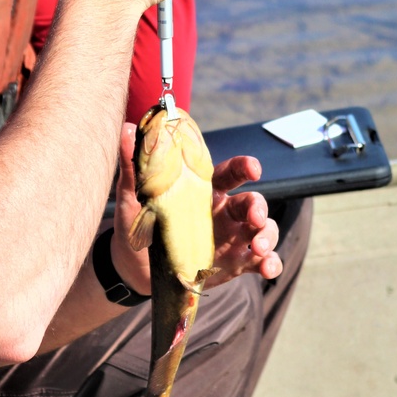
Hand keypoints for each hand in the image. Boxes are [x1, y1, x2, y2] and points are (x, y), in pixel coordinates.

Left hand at [108, 133, 281, 299]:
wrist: (131, 269)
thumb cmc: (134, 226)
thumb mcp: (133, 198)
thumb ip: (134, 166)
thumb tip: (125, 127)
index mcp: (203, 190)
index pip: (229, 173)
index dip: (244, 167)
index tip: (253, 168)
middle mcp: (223, 211)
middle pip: (251, 201)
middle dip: (258, 207)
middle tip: (255, 217)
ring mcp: (231, 238)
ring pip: (263, 229)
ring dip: (268, 235)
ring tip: (259, 248)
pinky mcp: (233, 263)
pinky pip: (259, 261)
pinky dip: (271, 264)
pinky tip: (268, 268)